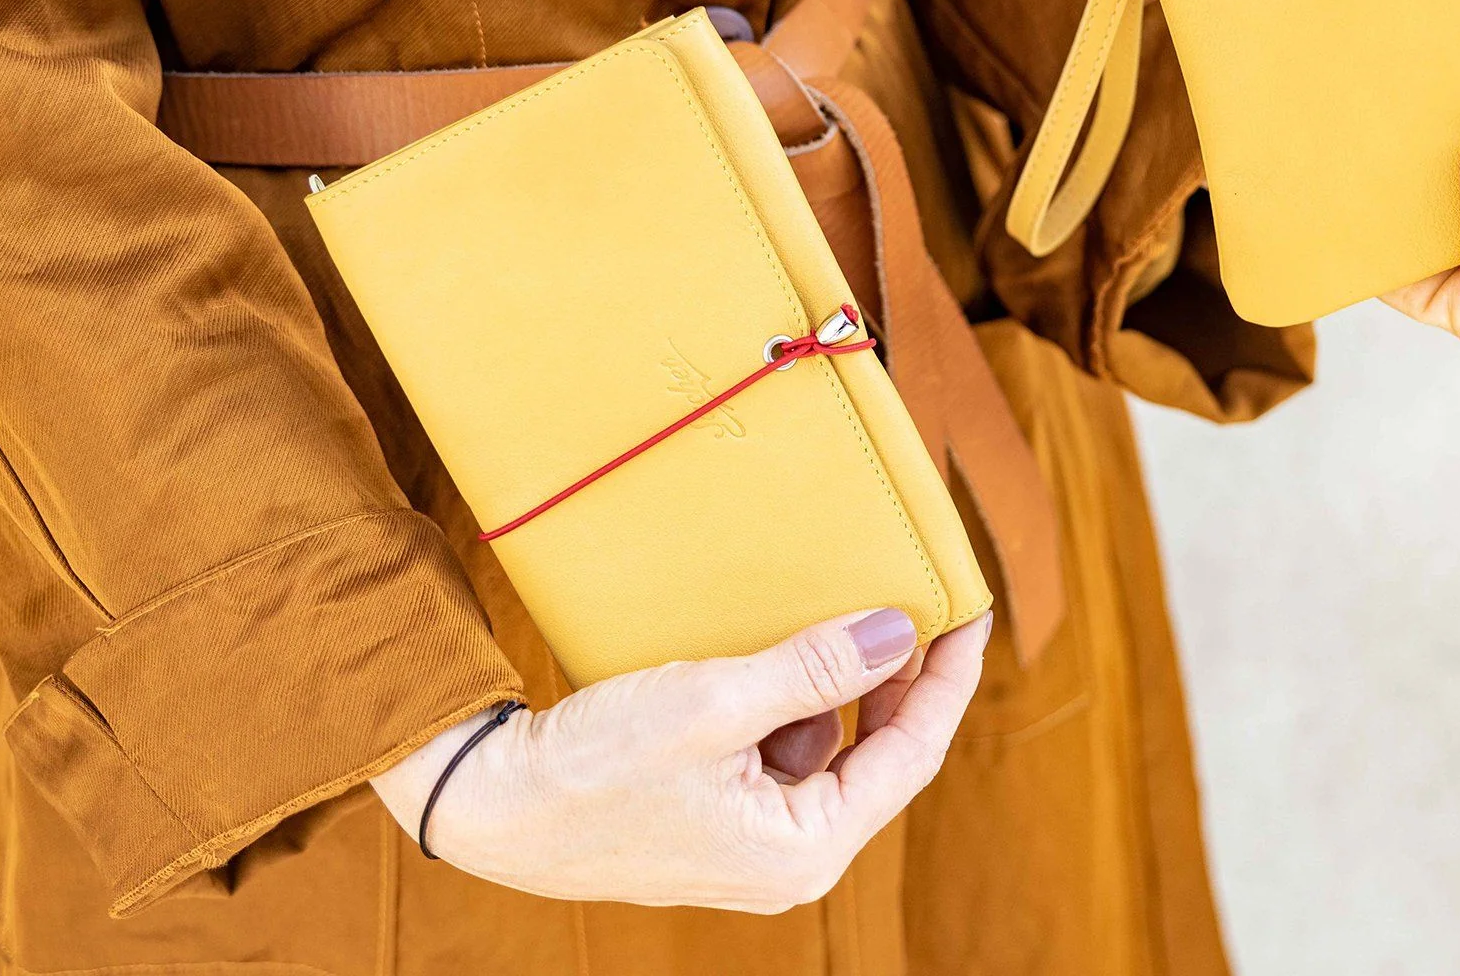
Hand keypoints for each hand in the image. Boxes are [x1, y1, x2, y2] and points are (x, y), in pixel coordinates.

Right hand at [369, 608, 990, 909]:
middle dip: (897, 677)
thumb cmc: (594, 766)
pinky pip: (777, 752)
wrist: (491, 804)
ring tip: (836, 614)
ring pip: (827, 748)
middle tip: (918, 601)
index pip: (911, 754)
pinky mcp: (718, 817)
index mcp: (804, 848)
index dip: (946, 678)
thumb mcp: (713, 702)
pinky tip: (766, 654)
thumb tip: (900, 634)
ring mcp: (752, 841)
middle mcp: (789, 858)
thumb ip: (813, 669)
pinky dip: (783, 702)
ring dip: (834, 685)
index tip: (968, 612)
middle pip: (877, 754)